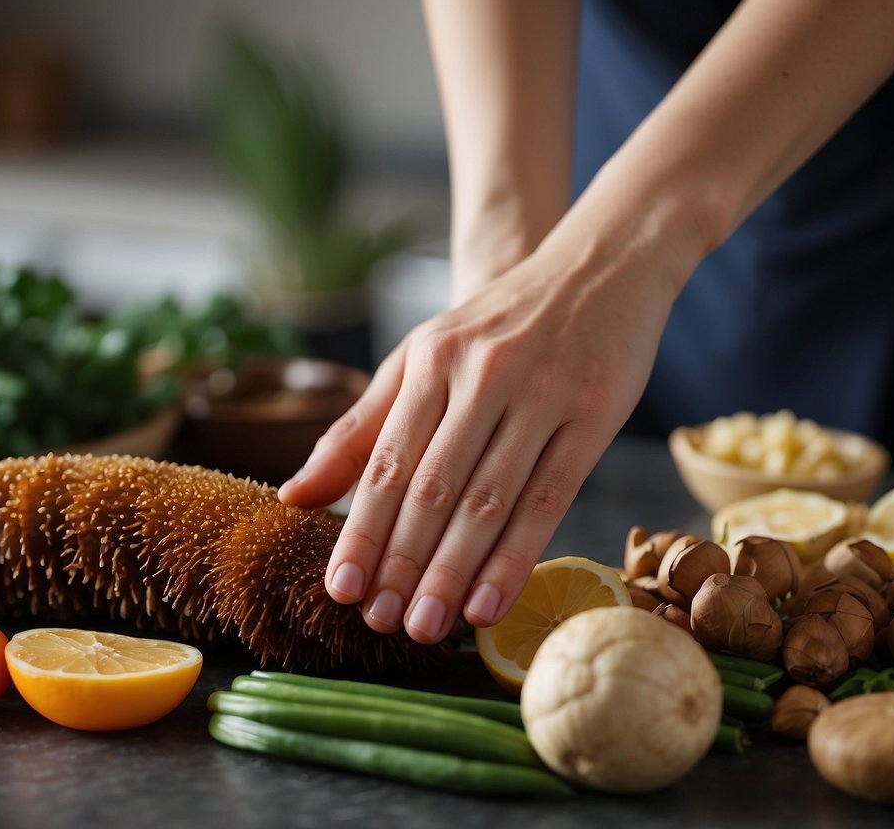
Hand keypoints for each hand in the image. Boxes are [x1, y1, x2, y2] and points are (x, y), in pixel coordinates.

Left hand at [278, 220, 683, 643]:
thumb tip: (293, 495)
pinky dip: (516, 555)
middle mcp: (481, 375)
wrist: (600, 267)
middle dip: (401, 561)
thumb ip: (361, 427)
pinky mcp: (592, 415)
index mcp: (429, 359)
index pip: (386, 462)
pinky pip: (549, 498)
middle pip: (432, 487)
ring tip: (425, 626)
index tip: (340, 590)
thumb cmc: (498, 327)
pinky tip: (490, 603)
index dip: (361, 530)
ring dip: (452, 570)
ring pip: (487, 499)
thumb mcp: (422, 358)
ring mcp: (540, 395)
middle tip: (380, 622)